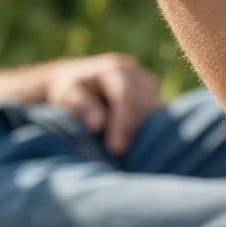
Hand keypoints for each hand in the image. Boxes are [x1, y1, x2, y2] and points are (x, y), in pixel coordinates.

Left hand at [38, 53, 162, 154]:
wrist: (78, 87)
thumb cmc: (69, 91)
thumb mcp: (67, 94)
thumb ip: (80, 105)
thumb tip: (99, 124)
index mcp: (116, 69)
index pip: (126, 94)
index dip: (123, 122)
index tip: (115, 148)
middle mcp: (138, 76)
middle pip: (146, 104)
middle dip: (135, 132)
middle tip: (122, 157)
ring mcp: (149, 90)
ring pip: (155, 114)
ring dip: (143, 135)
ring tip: (130, 157)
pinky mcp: (153, 104)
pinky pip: (158, 122)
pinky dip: (147, 137)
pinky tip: (137, 153)